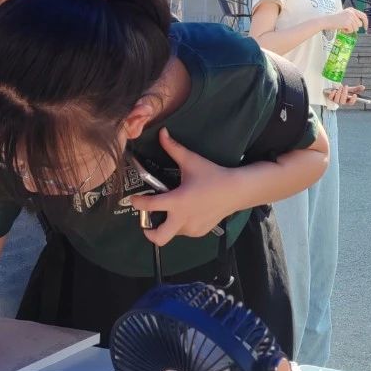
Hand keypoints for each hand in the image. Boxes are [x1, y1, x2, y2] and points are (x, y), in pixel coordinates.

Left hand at [128, 129, 234, 246]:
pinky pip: (184, 232)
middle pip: (159, 238)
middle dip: (149, 232)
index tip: (134, 199)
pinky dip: (180, 225)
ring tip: (171, 210)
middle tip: (147, 221)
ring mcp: (192, 228)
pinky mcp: (200, 232)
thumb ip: (173, 148)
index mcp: (177, 201)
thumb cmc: (212, 175)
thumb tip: (162, 132)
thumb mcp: (191, 161)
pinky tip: (187, 212)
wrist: (236, 191)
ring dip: (167, 224)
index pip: (149, 206)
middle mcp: (183, 219)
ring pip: (172, 233)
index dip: (137, 202)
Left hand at [323, 83, 365, 106]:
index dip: (353, 100)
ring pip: (337, 100)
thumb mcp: (350, 89)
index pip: (351, 103)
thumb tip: (363, 87)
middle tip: (345, 87)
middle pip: (343, 102)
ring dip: (339, 92)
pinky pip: (331, 97)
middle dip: (344, 94)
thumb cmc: (342, 91)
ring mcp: (335, 101)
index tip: (355, 95)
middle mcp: (341, 102)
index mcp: (347, 101)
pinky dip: (332, 93)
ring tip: (340, 87)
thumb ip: (356, 89)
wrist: (335, 89)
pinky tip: (334, 90)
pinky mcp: (330, 98)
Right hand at [326, 7, 367, 33]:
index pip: (363, 15)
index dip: (366, 22)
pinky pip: (351, 31)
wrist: (326, 21)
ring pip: (356, 28)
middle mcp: (352, 12)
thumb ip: (353, 17)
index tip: (366, 28)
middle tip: (346, 26)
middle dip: (354, 27)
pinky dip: (347, 31)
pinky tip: (341, 28)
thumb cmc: (334, 19)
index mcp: (352, 9)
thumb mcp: (345, 15)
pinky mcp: (348, 23)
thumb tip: (361, 24)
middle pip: (359, 24)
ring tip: (342, 26)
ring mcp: (350, 17)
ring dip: (350, 29)